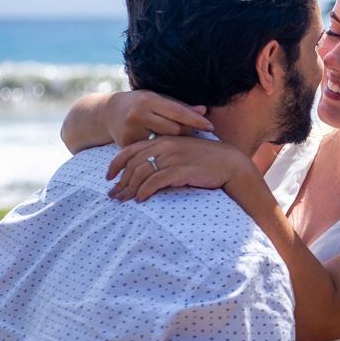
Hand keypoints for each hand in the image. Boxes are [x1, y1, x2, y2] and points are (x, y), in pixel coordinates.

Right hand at [105, 90, 212, 146]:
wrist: (108, 112)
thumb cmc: (141, 104)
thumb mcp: (158, 100)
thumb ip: (180, 106)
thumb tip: (204, 110)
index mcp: (148, 100)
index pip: (177, 111)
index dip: (196, 120)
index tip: (211, 127)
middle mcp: (138, 114)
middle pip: (173, 129)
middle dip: (185, 132)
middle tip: (190, 133)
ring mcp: (131, 130)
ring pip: (164, 142)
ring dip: (175, 143)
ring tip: (177, 139)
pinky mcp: (127, 145)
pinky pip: (152, 151)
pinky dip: (161, 150)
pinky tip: (164, 149)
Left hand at [107, 135, 256, 202]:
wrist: (231, 164)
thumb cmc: (208, 161)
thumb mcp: (183, 153)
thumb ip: (166, 156)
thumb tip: (150, 170)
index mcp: (163, 140)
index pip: (131, 150)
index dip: (115, 164)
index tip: (108, 176)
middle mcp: (165, 146)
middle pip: (132, 163)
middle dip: (120, 181)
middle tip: (113, 195)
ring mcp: (172, 157)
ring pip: (141, 173)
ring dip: (129, 188)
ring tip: (124, 200)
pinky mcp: (180, 170)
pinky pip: (155, 181)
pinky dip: (145, 191)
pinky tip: (141, 199)